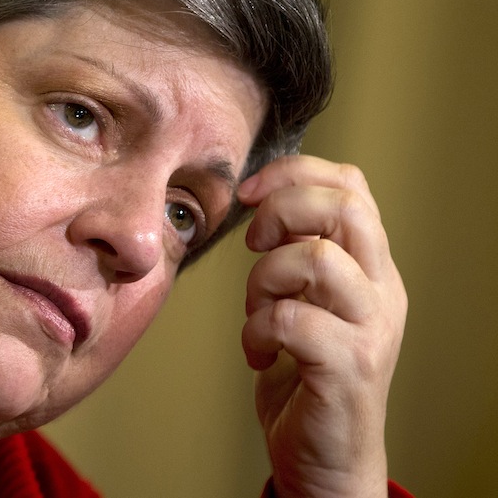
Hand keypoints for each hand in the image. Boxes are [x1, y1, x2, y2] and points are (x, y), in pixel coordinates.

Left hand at [237, 155, 406, 497]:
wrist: (328, 456)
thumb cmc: (305, 372)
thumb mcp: (306, 298)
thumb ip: (297, 254)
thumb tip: (260, 201)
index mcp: (370, 265)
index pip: (350, 186)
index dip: (294, 174)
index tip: (248, 192)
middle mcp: (382, 289)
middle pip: (346, 208)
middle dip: (282, 211)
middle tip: (254, 245)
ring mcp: (372, 328)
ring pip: (318, 260)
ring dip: (265, 280)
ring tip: (257, 311)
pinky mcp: (351, 367)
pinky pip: (291, 320)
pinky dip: (257, 331)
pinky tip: (256, 352)